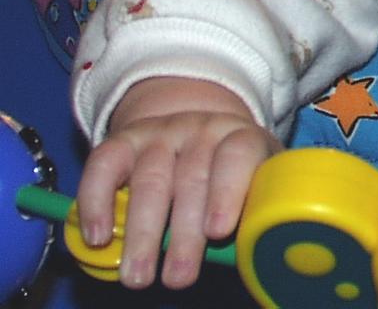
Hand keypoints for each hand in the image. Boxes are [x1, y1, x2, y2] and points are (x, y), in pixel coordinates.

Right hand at [75, 77, 280, 288]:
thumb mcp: (252, 184)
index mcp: (242, 136)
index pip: (238, 155)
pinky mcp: (125, 139)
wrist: (197, 133)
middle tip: (178, 278)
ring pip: (150, 178)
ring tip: (139, 276)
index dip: (228, 192)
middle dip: (184, 233)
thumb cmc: (230, 176)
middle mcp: (202, 128)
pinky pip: (105, 164)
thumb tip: (248, 256)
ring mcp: (162, 131)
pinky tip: (98, 238)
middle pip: (192, 177)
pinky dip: (97, 202)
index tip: (218, 232)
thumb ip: (250, 213)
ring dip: (143, 233)